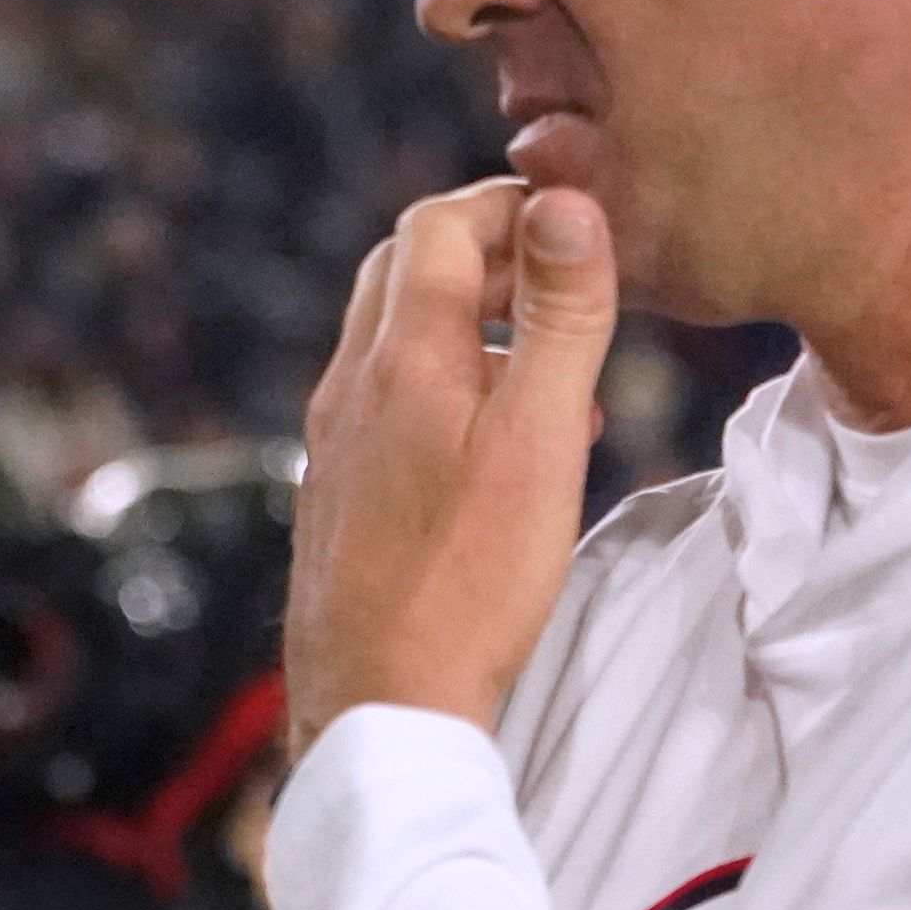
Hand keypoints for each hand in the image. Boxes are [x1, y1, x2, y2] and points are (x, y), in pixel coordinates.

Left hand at [288, 179, 614, 754]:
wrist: (378, 707)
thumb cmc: (469, 582)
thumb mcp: (538, 439)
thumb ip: (558, 317)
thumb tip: (569, 202)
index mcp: (402, 356)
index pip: (440, 223)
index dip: (509, 207)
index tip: (576, 231)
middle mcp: (351, 386)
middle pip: (406, 270)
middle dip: (486, 255)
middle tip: (562, 289)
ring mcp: (334, 442)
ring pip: (393, 339)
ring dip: (469, 327)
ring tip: (547, 379)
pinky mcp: (336, 495)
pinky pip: (385, 405)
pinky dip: (444, 391)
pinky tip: (495, 457)